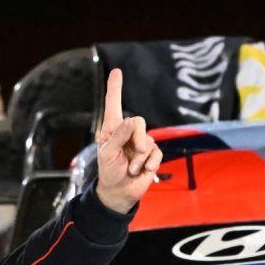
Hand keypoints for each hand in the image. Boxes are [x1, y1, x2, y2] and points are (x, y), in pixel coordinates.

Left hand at [93, 68, 161, 213]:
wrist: (120, 192)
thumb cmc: (109, 172)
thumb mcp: (107, 154)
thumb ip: (118, 137)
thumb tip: (130, 121)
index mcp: (112, 129)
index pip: (113, 105)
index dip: (115, 88)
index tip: (117, 71)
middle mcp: (127, 132)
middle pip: (138, 121)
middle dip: (137, 138)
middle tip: (133, 154)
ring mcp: (140, 143)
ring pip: (148, 139)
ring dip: (140, 158)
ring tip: (132, 169)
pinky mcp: (151, 154)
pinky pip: (157, 152)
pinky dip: (150, 163)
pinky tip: (143, 171)